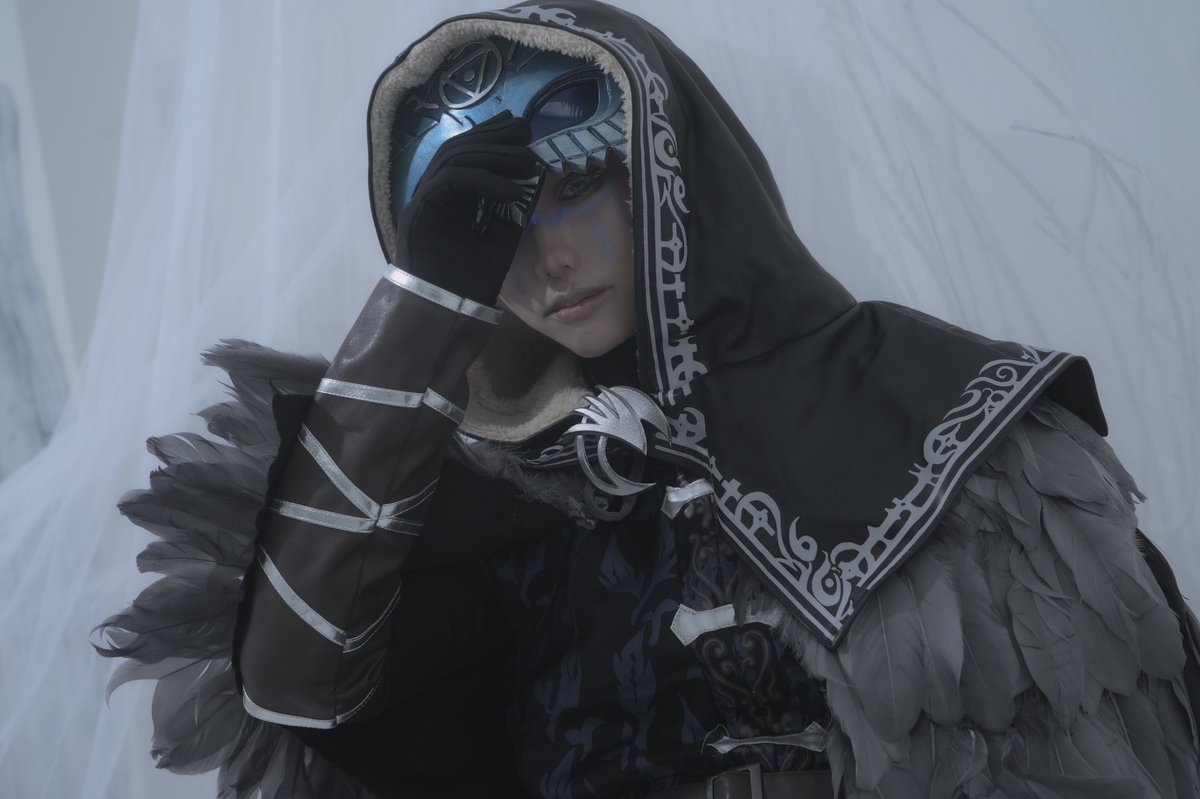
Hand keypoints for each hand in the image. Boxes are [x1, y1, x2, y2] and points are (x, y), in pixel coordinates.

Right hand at [393, 112, 544, 305]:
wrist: (449, 309)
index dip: (492, 137)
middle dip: (495, 136)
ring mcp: (423, 199)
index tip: (521, 129)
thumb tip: (528, 183)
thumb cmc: (471, 281)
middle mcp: (433, 193)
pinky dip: (484, 180)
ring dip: (494, 154)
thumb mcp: (500, 239)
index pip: (467, 155)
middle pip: (459, 148)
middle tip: (525, 130)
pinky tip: (512, 190)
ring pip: (455, 158)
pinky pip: (452, 180)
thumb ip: (508, 211)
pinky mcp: (420, 209)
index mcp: (449, 197)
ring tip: (527, 161)